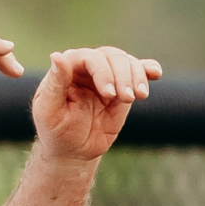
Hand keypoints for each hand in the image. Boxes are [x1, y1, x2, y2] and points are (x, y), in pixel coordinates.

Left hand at [31, 45, 157, 162]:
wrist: (74, 149)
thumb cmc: (56, 130)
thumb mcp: (49, 110)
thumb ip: (55, 84)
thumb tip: (57, 55)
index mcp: (69, 67)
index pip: (90, 58)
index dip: (103, 72)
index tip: (109, 94)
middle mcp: (89, 65)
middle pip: (112, 56)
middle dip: (122, 76)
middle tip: (126, 99)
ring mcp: (108, 74)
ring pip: (127, 62)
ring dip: (136, 77)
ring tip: (139, 97)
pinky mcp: (123, 85)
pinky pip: (138, 71)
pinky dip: (148, 69)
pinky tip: (155, 73)